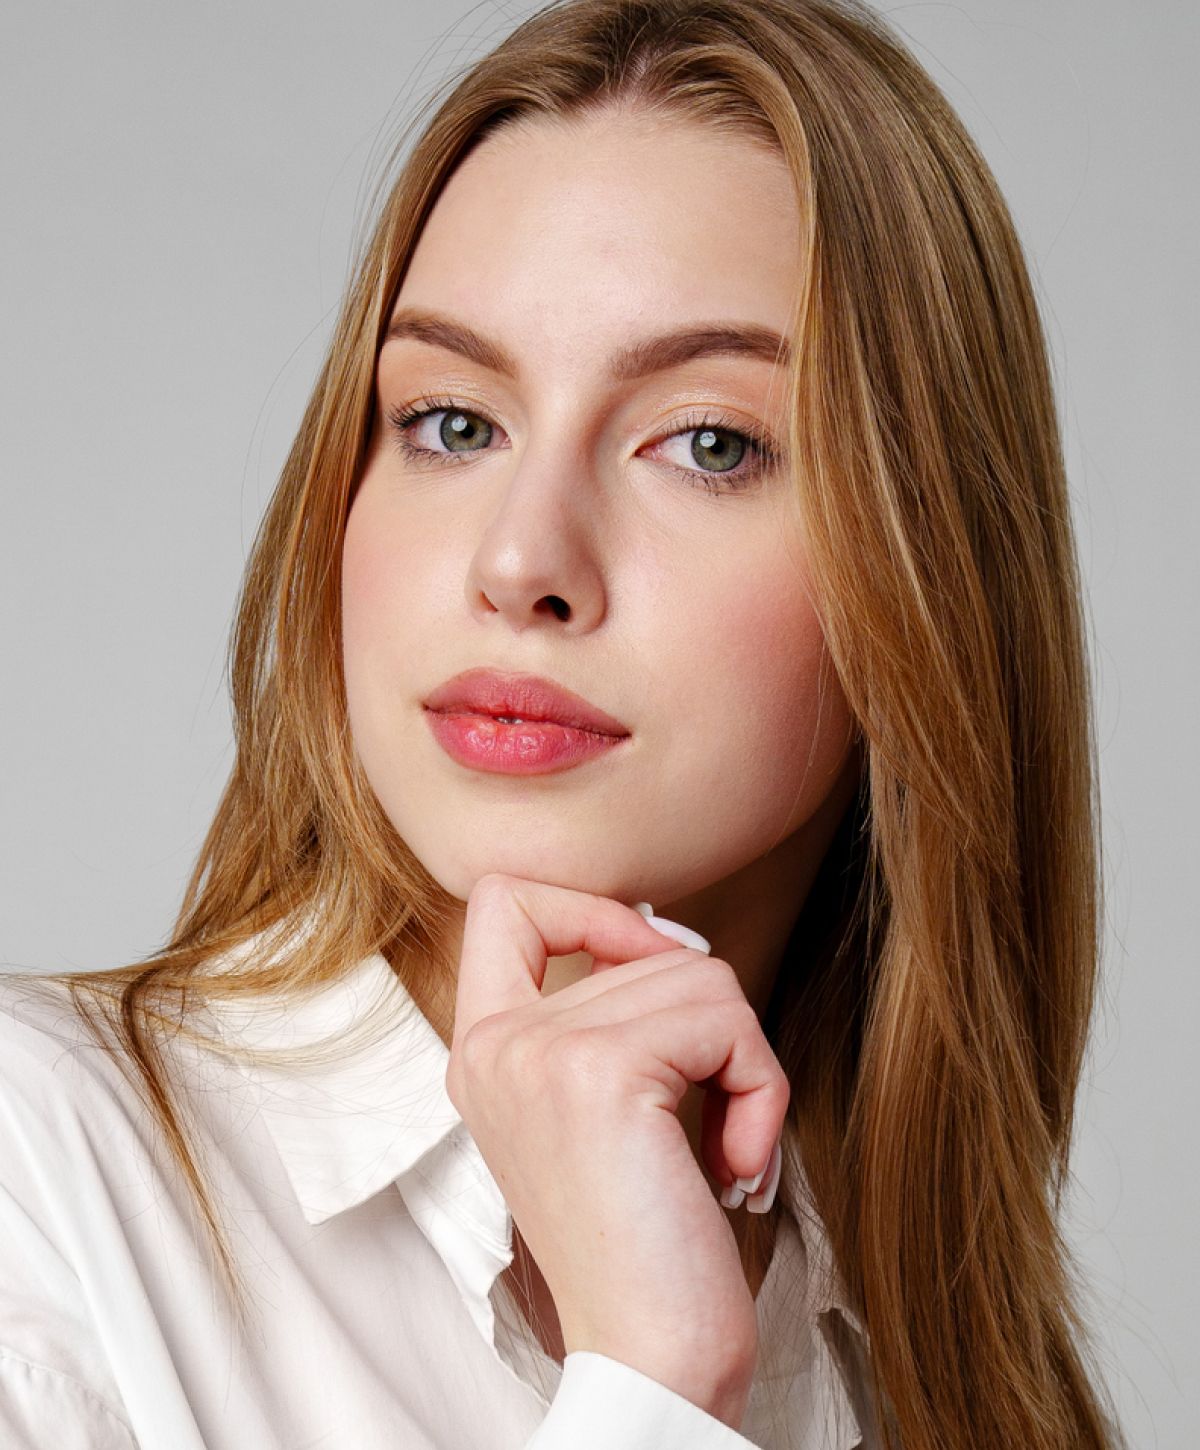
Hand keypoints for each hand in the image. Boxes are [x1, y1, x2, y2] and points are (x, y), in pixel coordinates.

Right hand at [445, 872, 790, 1427]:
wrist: (648, 1358)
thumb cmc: (643, 1240)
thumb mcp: (595, 1107)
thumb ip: (604, 1014)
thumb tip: (671, 936)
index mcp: (483, 1049)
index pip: (503, 900)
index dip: (593, 911)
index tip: (647, 975)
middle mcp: (494, 1042)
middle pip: (646, 943)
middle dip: (709, 1024)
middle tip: (707, 1116)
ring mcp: (538, 1052)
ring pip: (700, 975)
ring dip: (742, 1063)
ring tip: (719, 1146)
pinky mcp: (600, 1071)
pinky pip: (726, 1022)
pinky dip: (759, 1088)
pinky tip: (731, 1163)